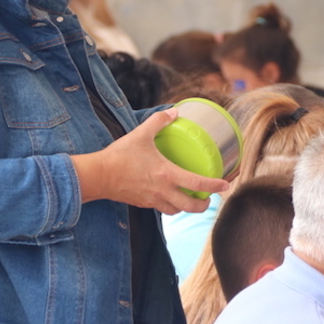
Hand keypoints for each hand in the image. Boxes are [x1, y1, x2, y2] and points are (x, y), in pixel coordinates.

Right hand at [72, 108, 228, 213]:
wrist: (98, 176)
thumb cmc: (120, 156)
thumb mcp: (141, 134)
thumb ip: (159, 121)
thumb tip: (174, 112)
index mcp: (167, 174)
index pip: (197, 184)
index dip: (214, 186)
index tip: (225, 185)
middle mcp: (163, 191)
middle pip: (191, 207)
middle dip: (204, 205)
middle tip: (210, 198)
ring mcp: (153, 200)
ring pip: (177, 211)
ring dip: (187, 208)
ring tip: (191, 199)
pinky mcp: (143, 203)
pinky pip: (162, 209)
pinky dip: (171, 207)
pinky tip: (170, 197)